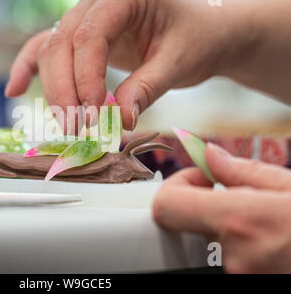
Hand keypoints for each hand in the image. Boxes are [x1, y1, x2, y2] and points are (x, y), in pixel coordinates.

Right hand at [5, 0, 232, 129]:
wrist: (202, 31)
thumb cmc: (196, 40)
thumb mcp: (179, 63)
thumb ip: (147, 89)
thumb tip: (119, 121)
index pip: (90, 35)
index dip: (86, 78)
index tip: (96, 115)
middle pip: (62, 43)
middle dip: (65, 90)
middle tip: (78, 128)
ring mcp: (86, 12)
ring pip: (52, 49)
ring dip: (54, 89)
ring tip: (69, 124)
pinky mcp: (81, 32)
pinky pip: (47, 46)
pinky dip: (29, 68)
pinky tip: (15, 89)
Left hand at [152, 143, 290, 272]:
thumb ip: (245, 172)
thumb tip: (210, 155)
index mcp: (240, 221)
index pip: (166, 203)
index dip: (177, 184)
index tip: (201, 178)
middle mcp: (230, 256)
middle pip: (193, 221)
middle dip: (214, 206)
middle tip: (247, 201)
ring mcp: (236, 276)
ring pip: (213, 242)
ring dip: (232, 230)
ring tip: (269, 227)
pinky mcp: (242, 285)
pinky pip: (227, 259)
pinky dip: (243, 248)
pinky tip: (270, 243)